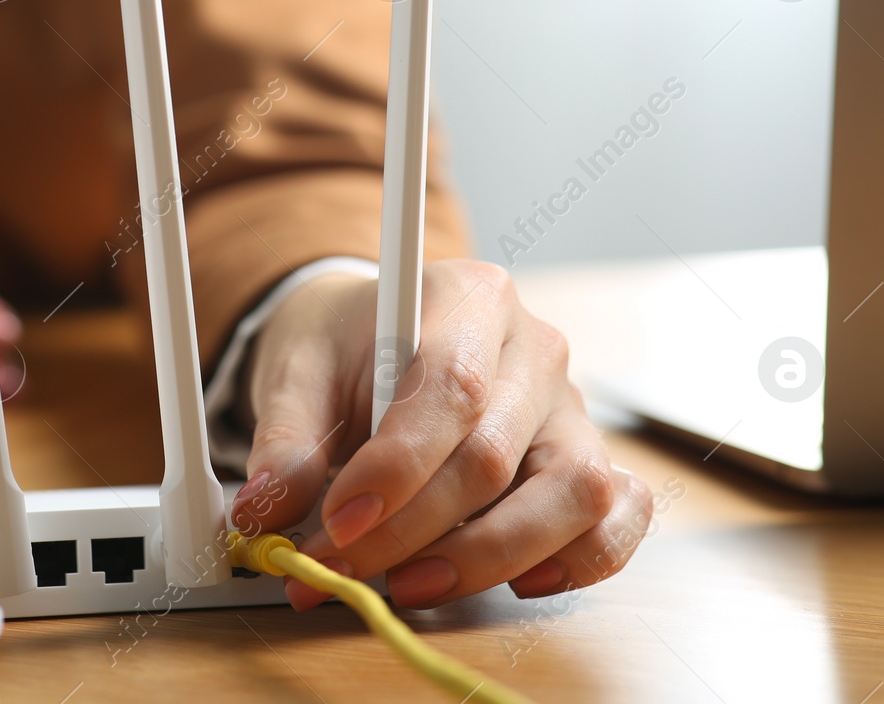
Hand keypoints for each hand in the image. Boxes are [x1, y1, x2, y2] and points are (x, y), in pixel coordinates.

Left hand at [230, 261, 651, 607]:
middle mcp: (534, 349)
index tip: (336, 523)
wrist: (376, 339)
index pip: (450, 387)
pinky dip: (580, 560)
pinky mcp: (588, 461)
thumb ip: (283, 439)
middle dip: (410, 531)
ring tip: (410, 585)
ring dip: (488, 558)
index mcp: (468, 298)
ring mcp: (570, 408)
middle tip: (338, 571)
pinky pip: (619, 516)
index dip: (396, 469)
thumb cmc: (346, 349)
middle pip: (493, 456)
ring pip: (571, 493)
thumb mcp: (296, 373)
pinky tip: (516, 581)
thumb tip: (264, 511)